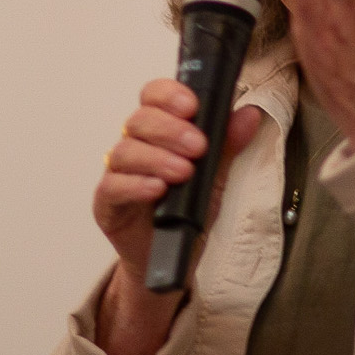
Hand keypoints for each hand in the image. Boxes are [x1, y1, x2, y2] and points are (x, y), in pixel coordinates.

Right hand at [92, 79, 259, 354]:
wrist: (175, 260)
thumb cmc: (189, 212)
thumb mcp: (216, 177)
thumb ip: (228, 145)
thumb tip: (248, 114)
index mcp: (159, 131)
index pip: (154, 96)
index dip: (169, 95)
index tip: (192, 106)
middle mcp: (135, 146)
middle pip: (139, 120)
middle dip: (171, 129)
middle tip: (198, 147)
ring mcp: (117, 174)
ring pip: (125, 151)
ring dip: (157, 158)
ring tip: (183, 172)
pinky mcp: (106, 203)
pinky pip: (112, 186)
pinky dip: (136, 185)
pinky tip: (157, 190)